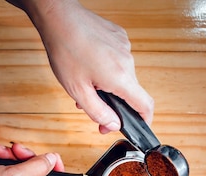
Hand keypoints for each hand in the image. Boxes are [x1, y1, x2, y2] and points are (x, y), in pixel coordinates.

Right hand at [0, 143, 64, 175]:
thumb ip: (37, 167)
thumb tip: (52, 160)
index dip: (56, 171)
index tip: (50, 158)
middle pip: (37, 174)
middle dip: (26, 157)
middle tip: (17, 150)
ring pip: (20, 169)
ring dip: (10, 156)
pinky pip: (6, 170)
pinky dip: (0, 160)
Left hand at [16, 0, 154, 133]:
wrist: (59, 19)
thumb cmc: (65, 51)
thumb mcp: (78, 91)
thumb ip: (98, 112)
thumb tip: (113, 124)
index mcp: (120, 77)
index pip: (145, 105)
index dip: (144, 120)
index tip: (137, 126)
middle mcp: (128, 61)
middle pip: (130, 91)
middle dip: (113, 102)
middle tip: (90, 105)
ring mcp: (125, 46)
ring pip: (122, 75)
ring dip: (107, 84)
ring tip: (84, 81)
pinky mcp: (119, 36)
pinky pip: (117, 59)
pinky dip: (106, 67)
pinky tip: (88, 64)